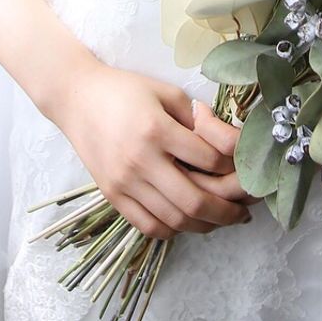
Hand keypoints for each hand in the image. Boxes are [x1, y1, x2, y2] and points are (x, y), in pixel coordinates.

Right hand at [53, 60, 255, 241]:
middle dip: (227, 211)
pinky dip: (174, 229)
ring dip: (204, 225)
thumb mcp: (166, 92)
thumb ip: (197, 119)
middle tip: (244, 211)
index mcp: (157, 130)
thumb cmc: (124, 90)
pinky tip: (188, 221)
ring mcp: (124, 183)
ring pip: (174, 220)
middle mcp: (140, 161)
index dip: (232, 166)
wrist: (76, 99)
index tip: (243, 167)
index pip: (208, 159)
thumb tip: (227, 145)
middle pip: (194, 201)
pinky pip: (149, 226)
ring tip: (222, 219)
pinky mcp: (113, 196)